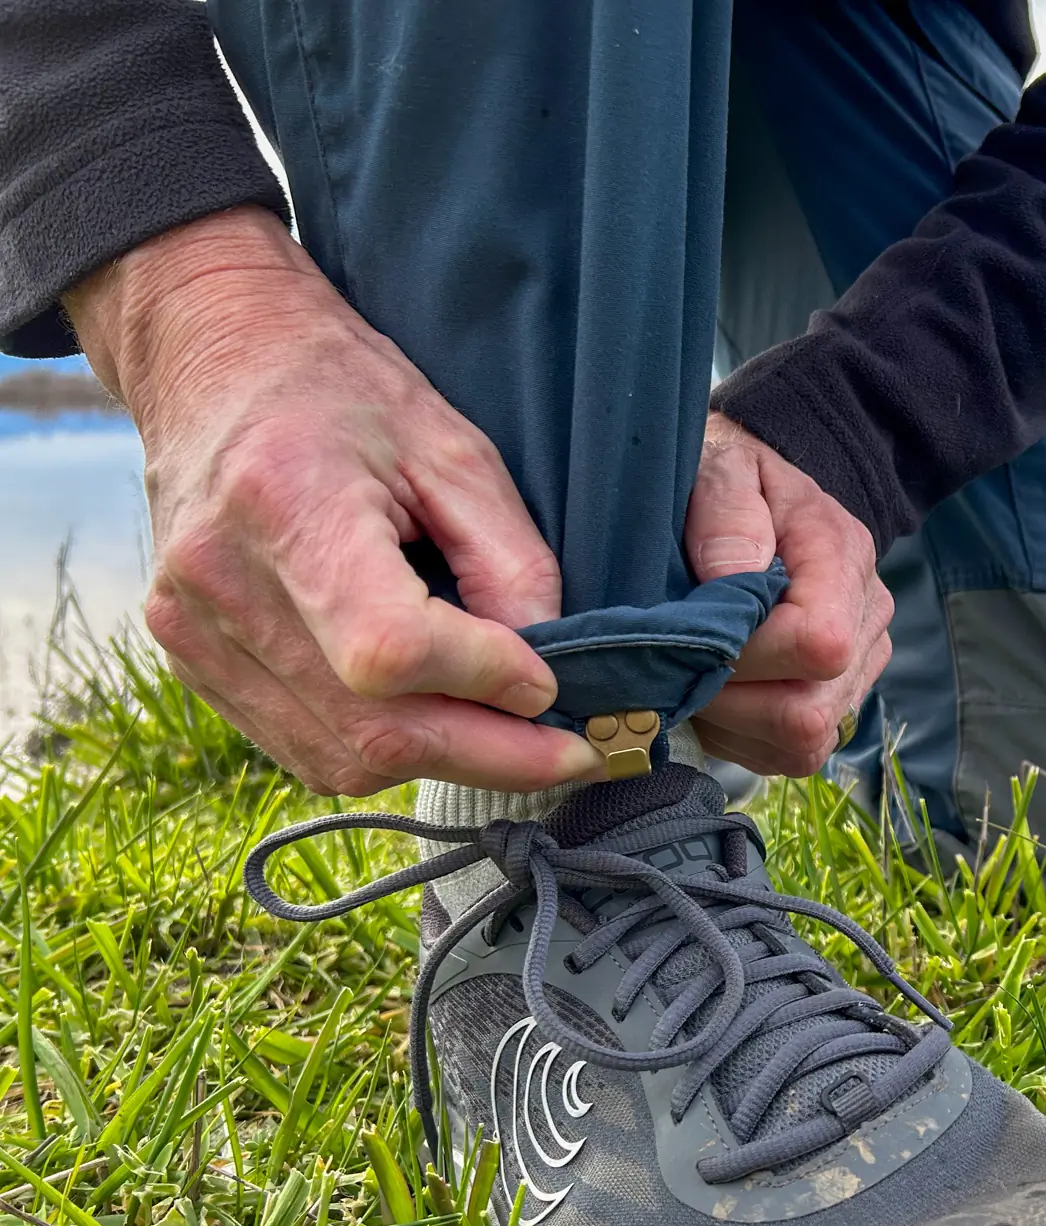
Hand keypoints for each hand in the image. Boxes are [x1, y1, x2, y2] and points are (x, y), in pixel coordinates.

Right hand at [66, 207, 601, 795]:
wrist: (212, 359)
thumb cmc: (343, 392)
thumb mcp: (454, 449)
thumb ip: (511, 564)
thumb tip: (545, 682)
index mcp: (286, 500)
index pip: (388, 648)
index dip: (482, 681)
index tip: (550, 684)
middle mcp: (220, 578)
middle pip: (369, 726)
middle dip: (491, 755)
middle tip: (573, 755)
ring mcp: (192, 627)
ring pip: (339, 756)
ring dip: (444, 762)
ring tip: (511, 739)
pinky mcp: (188, 659)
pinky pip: (302, 749)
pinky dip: (383, 753)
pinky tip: (435, 723)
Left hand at [684, 413, 891, 776]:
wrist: (761, 497)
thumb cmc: (735, 482)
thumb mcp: (725, 471)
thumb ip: (726, 517)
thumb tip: (731, 584)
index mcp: (845, 559)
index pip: (819, 644)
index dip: (748, 654)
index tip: (700, 631)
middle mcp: (868, 622)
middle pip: (809, 712)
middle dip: (731, 700)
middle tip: (685, 664)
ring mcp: (858, 672)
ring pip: (801, 743)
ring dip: (734, 723)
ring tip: (701, 675)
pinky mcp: (836, 706)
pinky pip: (792, 755)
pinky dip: (743, 735)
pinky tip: (721, 692)